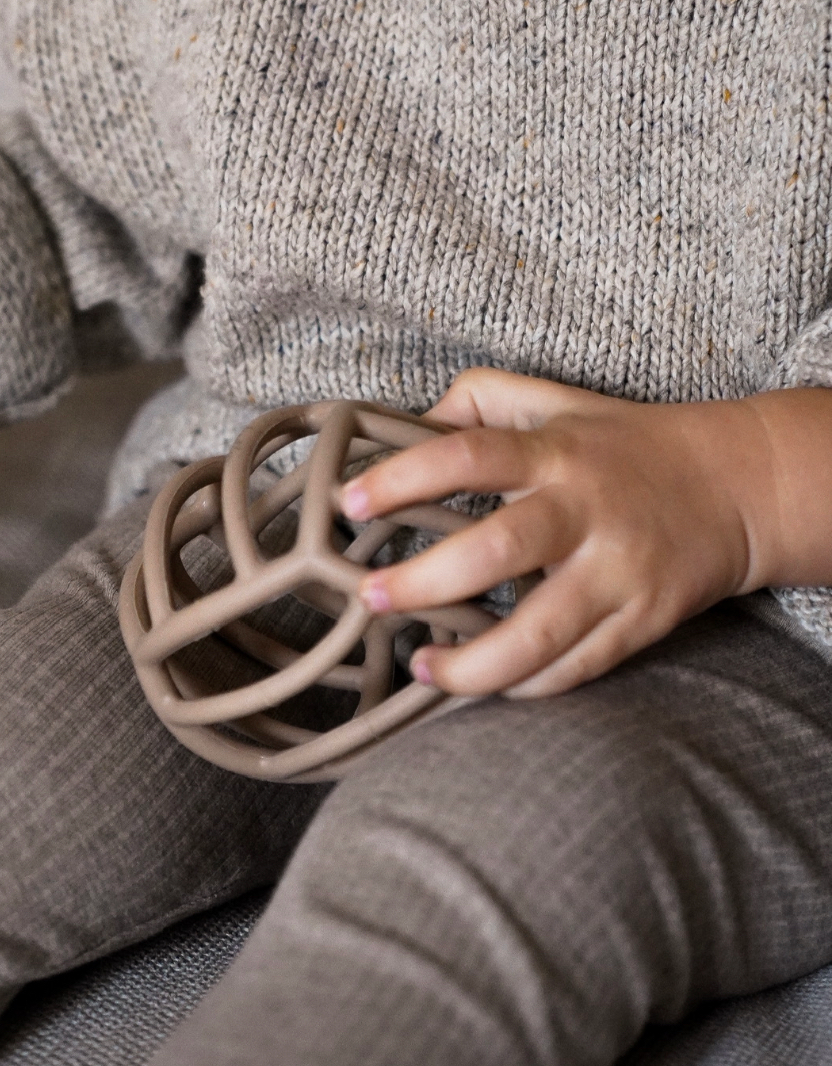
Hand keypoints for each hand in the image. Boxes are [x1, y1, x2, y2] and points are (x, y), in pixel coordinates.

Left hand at [340, 369, 798, 699]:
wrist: (733, 485)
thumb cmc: (622, 444)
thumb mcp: (555, 400)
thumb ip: (480, 399)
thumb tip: (408, 422)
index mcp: (554, 452)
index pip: (469, 453)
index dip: (404, 476)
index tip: (350, 502)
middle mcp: (583, 510)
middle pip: (496, 549)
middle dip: (423, 581)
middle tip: (369, 597)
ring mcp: (615, 572)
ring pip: (538, 632)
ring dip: (471, 662)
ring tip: (421, 665)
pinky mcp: (642, 621)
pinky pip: (576, 667)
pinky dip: (526, 685)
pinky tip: (483, 684)